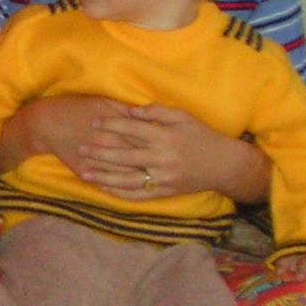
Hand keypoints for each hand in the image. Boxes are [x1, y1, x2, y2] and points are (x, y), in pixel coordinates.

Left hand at [76, 104, 268, 203]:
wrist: (224, 164)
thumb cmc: (201, 136)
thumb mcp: (183, 117)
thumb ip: (156, 112)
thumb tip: (129, 110)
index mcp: (165, 137)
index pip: (131, 131)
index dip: (111, 126)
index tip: (94, 123)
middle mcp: (162, 159)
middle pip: (124, 156)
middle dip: (100, 152)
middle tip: (81, 148)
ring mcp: (163, 178)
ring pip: (127, 179)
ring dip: (103, 175)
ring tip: (83, 172)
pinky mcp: (165, 192)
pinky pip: (138, 195)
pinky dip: (119, 192)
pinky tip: (103, 187)